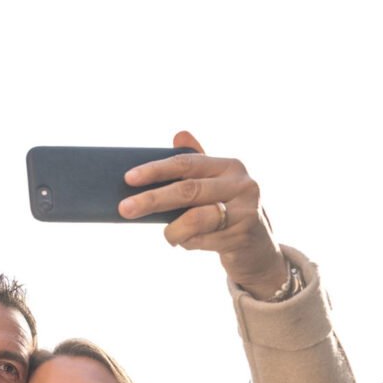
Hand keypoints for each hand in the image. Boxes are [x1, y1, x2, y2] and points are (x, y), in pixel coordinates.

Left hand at [119, 131, 287, 299]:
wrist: (258, 249)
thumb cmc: (227, 212)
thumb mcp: (214, 186)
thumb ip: (197, 163)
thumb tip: (179, 134)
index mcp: (230, 166)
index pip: (187, 163)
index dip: (156, 169)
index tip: (128, 178)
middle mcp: (241, 184)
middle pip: (187, 190)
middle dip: (151, 200)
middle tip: (124, 209)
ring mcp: (245, 210)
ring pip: (194, 219)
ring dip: (173, 230)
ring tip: (169, 236)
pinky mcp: (243, 235)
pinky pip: (202, 239)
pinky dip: (188, 242)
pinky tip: (188, 243)